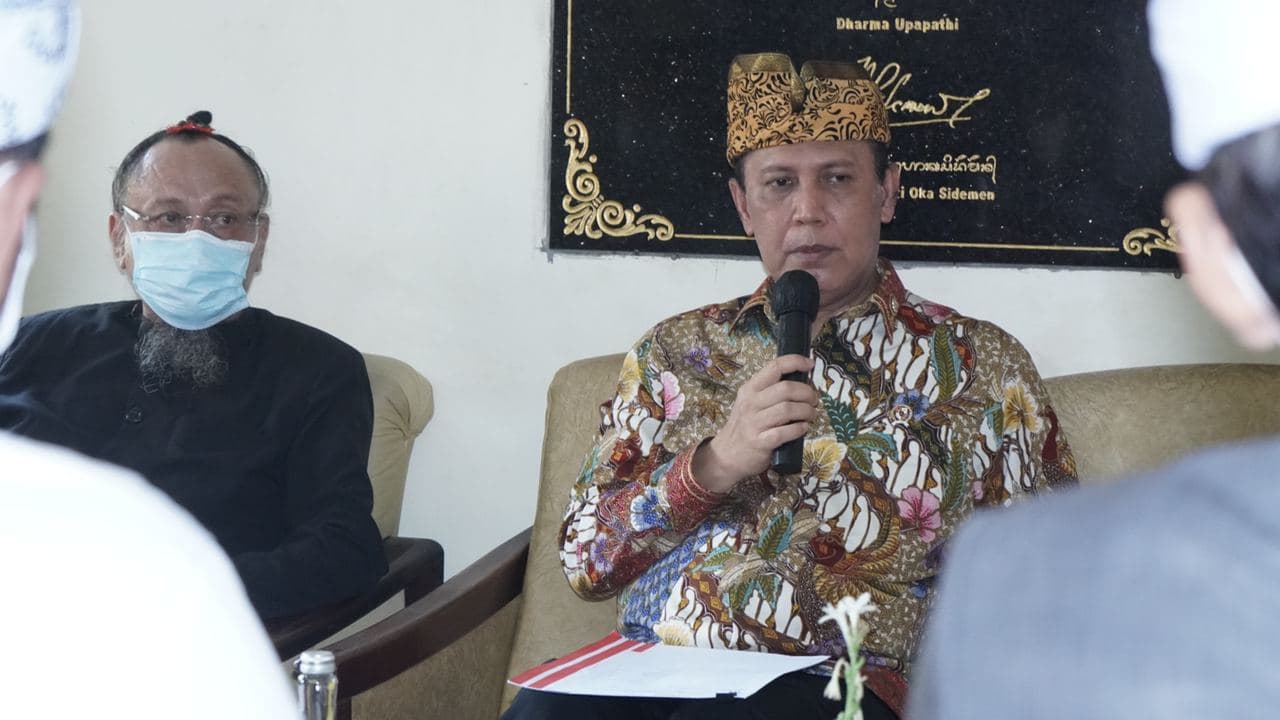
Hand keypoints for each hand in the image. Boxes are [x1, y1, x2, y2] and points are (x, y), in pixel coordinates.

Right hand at [691, 354, 817, 492]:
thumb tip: (802, 381)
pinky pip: (785, 432)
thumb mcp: (751, 403)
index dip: (795, 362)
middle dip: (807, 393)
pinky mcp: (760, 442)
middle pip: (786, 389)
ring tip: (811, 415)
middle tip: (814, 400)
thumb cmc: (745, 426)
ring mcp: (754, 423)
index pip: (774, 367)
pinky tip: (803, 428)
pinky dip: (799, 429)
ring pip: (788, 409)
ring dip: (806, 411)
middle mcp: (751, 403)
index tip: (810, 364)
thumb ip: (771, 392)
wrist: (727, 454)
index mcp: (750, 389)